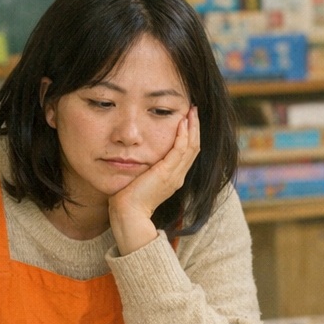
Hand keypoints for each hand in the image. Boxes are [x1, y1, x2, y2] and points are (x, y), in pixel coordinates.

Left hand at [109, 106, 200, 253]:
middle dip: (195, 127)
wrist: (128, 214)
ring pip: (191, 147)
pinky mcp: (167, 173)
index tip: (187, 119)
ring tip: (191, 111)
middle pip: (194, 147)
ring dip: (192, 127)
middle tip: (194, 110)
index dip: (190, 135)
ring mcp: (175, 175)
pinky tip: (182, 122)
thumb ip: (144, 168)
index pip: (187, 152)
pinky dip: (183, 135)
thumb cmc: (128, 199)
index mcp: (174, 178)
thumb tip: (135, 154)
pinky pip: (180, 150)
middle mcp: (178, 176)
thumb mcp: (140, 179)